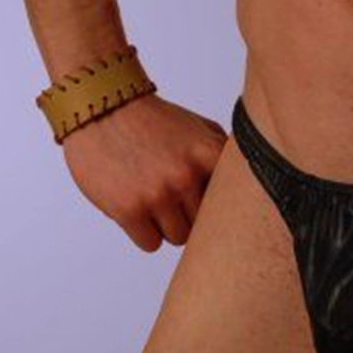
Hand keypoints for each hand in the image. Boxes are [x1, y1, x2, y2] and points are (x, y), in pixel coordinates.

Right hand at [62, 93, 227, 251]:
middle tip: (173, 195)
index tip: (212, 201)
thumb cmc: (154, 122)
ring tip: (153, 198)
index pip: (233, 203)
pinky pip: (151, 244)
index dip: (220, 204)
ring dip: (167, 225)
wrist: (101, 107)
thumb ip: (225, 157)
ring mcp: (158, 193)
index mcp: (210, 154)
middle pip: (205, 224)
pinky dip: (144, 232)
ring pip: (179, 237)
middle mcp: (187, 175)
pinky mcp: (129, 209)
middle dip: (190, 213)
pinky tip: (137, 207)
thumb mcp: (200, 129)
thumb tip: (250, 192)